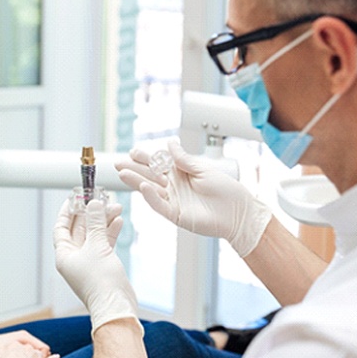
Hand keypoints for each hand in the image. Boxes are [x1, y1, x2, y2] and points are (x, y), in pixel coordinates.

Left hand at [53, 199, 140, 333]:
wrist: (116, 306)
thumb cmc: (101, 282)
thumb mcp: (97, 246)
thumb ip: (95, 223)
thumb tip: (94, 204)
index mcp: (64, 255)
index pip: (61, 227)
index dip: (68, 211)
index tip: (74, 197)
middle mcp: (74, 258)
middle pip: (80, 229)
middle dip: (90, 213)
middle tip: (99, 198)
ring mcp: (89, 262)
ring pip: (94, 235)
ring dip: (103, 221)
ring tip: (114, 207)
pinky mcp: (103, 265)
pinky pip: (104, 244)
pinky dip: (110, 232)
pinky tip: (118, 221)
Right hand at [115, 141, 271, 256]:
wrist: (238, 212)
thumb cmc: (226, 190)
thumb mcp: (203, 169)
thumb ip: (183, 159)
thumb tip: (170, 143)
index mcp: (180, 173)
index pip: (158, 164)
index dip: (145, 158)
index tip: (133, 151)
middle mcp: (174, 186)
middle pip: (149, 176)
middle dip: (133, 169)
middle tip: (118, 163)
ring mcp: (173, 201)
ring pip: (150, 189)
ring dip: (136, 181)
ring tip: (122, 173)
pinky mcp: (176, 214)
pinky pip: (160, 205)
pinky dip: (151, 196)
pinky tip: (143, 187)